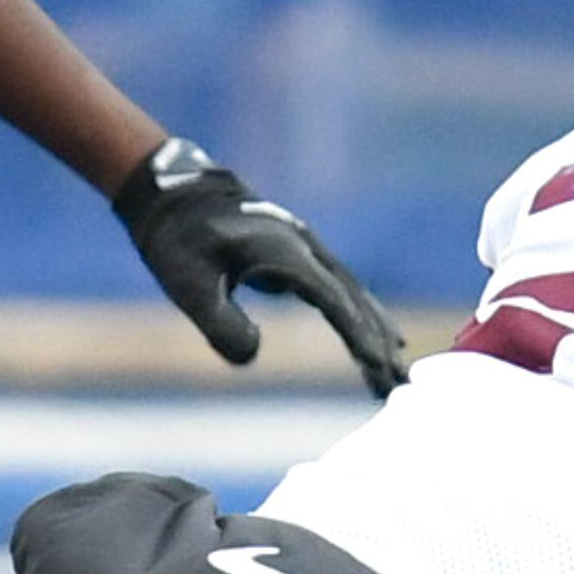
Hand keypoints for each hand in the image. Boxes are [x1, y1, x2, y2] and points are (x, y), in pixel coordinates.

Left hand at [114, 140, 410, 395]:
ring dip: (376, 332)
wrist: (173, 191)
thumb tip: (253, 356)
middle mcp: (304, 249)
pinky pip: (341, 291)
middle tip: (400, 382)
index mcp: (283, 254)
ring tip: (398, 368)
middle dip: (378, 342)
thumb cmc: (178, 240)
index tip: (378, 364)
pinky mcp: (299, 256)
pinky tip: (376, 337)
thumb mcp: (187, 284)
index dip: (356, 333)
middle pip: (354, 300)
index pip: (332, 299)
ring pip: (353, 295)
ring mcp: (306, 249)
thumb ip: (220, 324)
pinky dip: (362, 316)